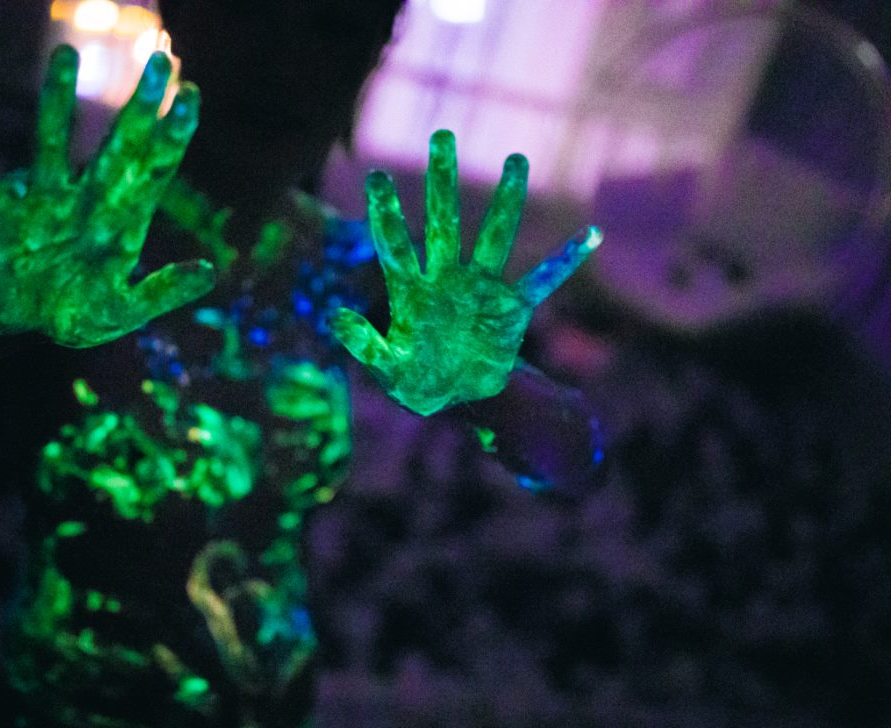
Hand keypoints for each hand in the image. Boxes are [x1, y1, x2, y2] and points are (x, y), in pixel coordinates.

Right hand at [0, 46, 214, 346]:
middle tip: (160, 61)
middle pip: (117, 146)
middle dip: (138, 106)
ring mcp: (41, 202)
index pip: (153, 169)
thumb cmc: (75, 313)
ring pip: (51, 143)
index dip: (172, 134)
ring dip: (57, 102)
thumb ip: (162, 292)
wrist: (20, 324)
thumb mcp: (122, 309)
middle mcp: (85, 200)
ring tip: (64, 56)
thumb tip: (209, 270)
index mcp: (119, 221)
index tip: (190, 94)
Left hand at [331, 130, 601, 414]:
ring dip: (506, 201)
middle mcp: (446, 279)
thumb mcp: (387, 368)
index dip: (385, 212)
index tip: (375, 176)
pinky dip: (565, 261)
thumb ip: (364, 344)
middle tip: (441, 136)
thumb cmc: (415, 380)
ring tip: (516, 160)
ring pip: (494, 236)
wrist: (457, 396)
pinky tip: (589, 236)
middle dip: (441, 182)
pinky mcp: (511, 308)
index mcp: (411, 291)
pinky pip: (542, 280)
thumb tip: (334, 315)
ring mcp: (481, 289)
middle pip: (443, 223)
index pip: (395, 244)